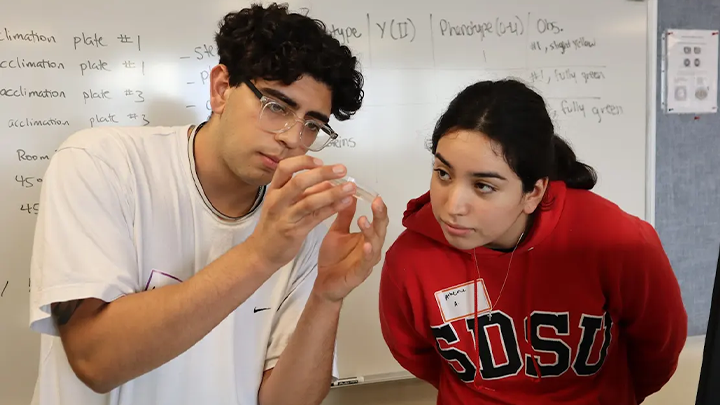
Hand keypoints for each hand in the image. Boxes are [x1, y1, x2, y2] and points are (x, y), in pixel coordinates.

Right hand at [246, 155, 356, 269]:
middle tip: (342, 170)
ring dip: (333, 193)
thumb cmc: (274, 225)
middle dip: (322, 173)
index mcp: (274, 190)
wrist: (261, 252)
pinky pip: (316, 217)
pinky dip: (332, 208)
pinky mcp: (294, 231)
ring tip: (350, 187)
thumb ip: (305, 192)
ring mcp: (285, 216)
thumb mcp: (285, 204)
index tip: (321, 161)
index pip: (285, 168)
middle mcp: (277, 201)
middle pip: (299, 182)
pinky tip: (345, 203)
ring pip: (310, 201)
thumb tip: (328, 180)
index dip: (303, 161)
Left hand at [313, 193, 388, 302]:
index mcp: (366, 236)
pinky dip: (368, 254)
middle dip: (380, 216)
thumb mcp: (337, 232)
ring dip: (372, 233)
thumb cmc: (333, 257)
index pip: (377, 220)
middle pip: (380, 230)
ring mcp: (367, 261)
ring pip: (375, 245)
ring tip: (365, 221)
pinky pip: (366, 263)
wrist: (324, 282)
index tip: (375, 195)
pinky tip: (366, 245)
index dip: (379, 208)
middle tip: (377, 202)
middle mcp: (371, 247)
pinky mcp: (360, 273)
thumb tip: (350, 195)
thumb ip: (344, 216)